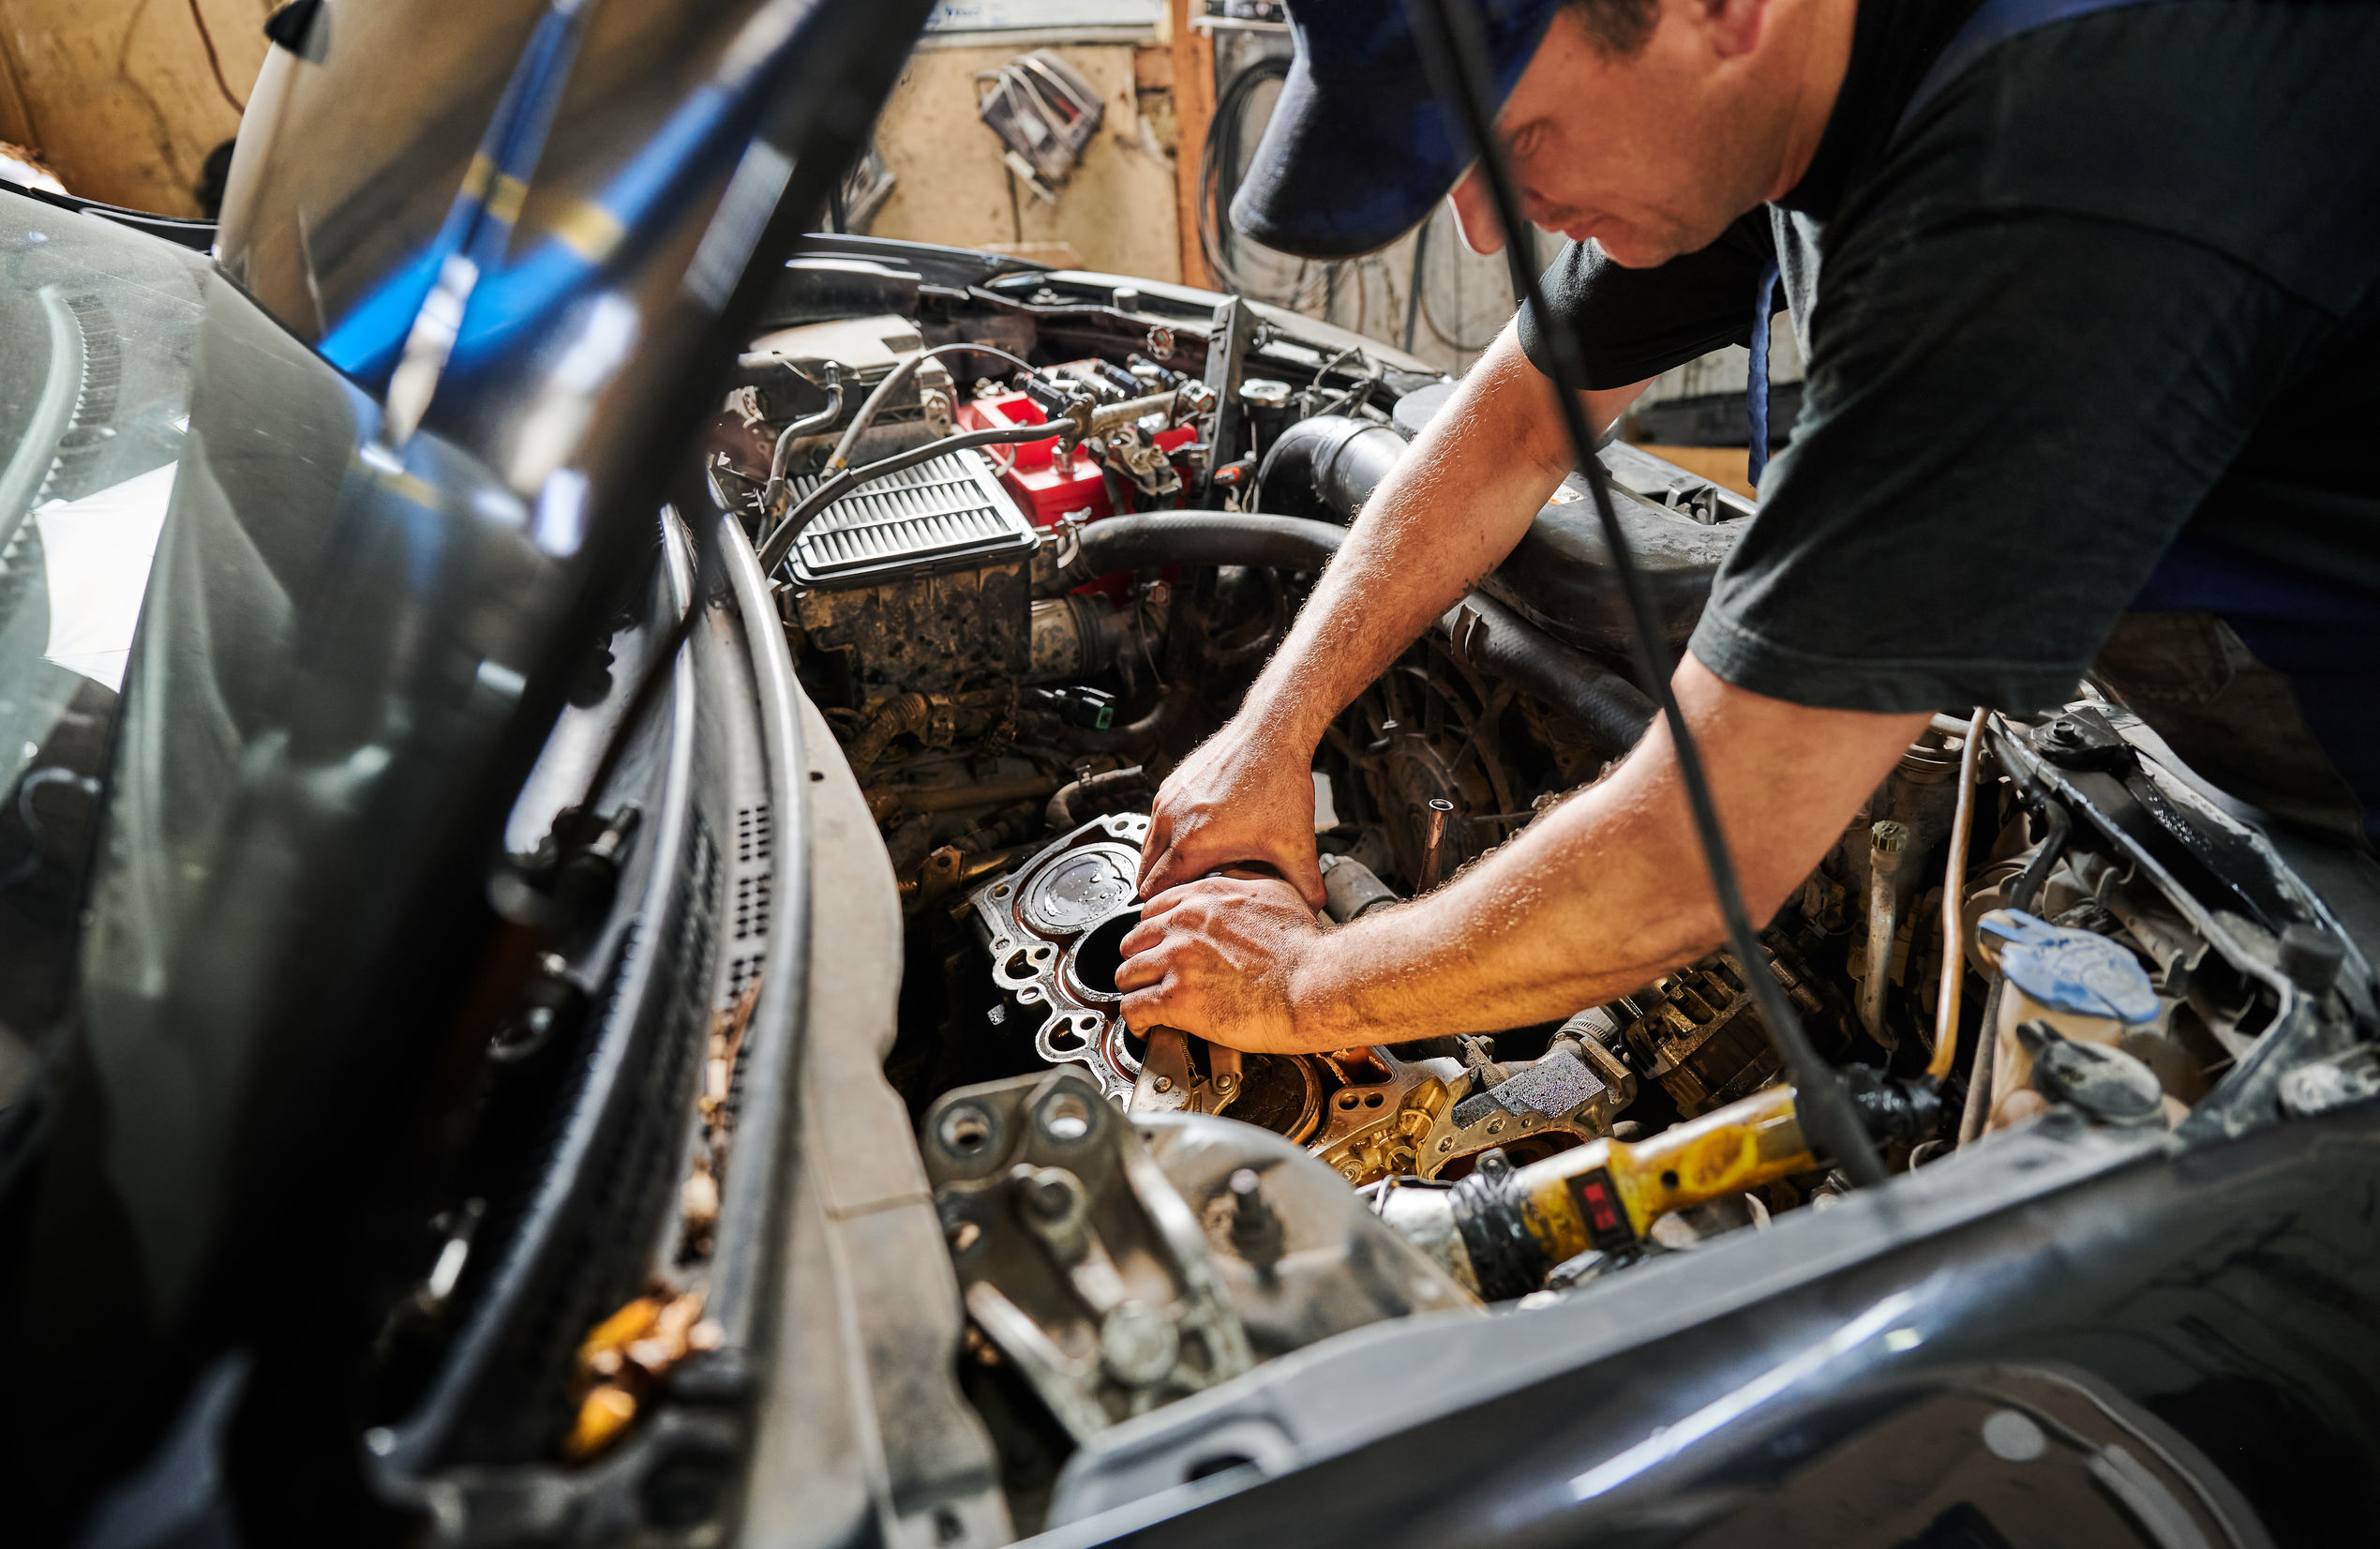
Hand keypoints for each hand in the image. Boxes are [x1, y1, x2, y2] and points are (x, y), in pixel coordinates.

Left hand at [1115, 875, 1329, 1051]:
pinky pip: (1134, 1009)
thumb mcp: (1277, 893)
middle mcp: (1185, 923)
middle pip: (1134, 940)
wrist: (1314, 983)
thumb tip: (1233, 884)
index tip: (1158, 946)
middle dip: (1140, 959)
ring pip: (1127, 974)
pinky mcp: (1177, 998)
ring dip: (1135, 990)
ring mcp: (1177, 960)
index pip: (1154, 910)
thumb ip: (1245, 884)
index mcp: (1206, 898)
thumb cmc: (1305, 947)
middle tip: (1151, 976)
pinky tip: (1147, 1027)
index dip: (1154, 932)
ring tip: (1147, 1003)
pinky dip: (1136, 1021)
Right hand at [1137, 723, 1325, 906]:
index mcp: (1194, 843)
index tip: (1167, 916)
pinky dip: (1164, 834)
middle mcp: (1173, 820)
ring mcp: (1168, 798)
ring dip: (1157, 861)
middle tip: (1170, 903)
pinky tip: (1185, 840)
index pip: (1159, 888)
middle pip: (1146, 869)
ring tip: (1176, 875)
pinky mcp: (1171, 783)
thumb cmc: (1278, 782)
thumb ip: (1307, 885)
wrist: (1271, 733)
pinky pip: (1156, 818)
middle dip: (1155, 888)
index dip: (1161, 907)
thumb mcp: (1296, 845)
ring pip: (1148, 842)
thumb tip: (1314, 911)